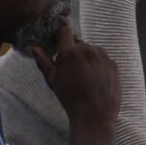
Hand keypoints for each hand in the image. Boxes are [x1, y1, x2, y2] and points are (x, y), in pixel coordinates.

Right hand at [29, 22, 118, 144]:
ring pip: (92, 51)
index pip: (65, 30)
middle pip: (79, 42)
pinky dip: (99, 66)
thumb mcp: (52, 80)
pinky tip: (96, 80)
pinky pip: (103, 59)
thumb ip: (43, 60)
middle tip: (72, 69)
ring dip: (87, 58)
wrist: (94, 114)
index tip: (60, 37)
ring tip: (85, 77)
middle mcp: (87, 49)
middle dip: (74, 51)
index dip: (61, 32)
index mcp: (70, 52)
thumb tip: (32, 46)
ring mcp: (102, 56)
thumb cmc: (70, 98)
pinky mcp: (113, 63)